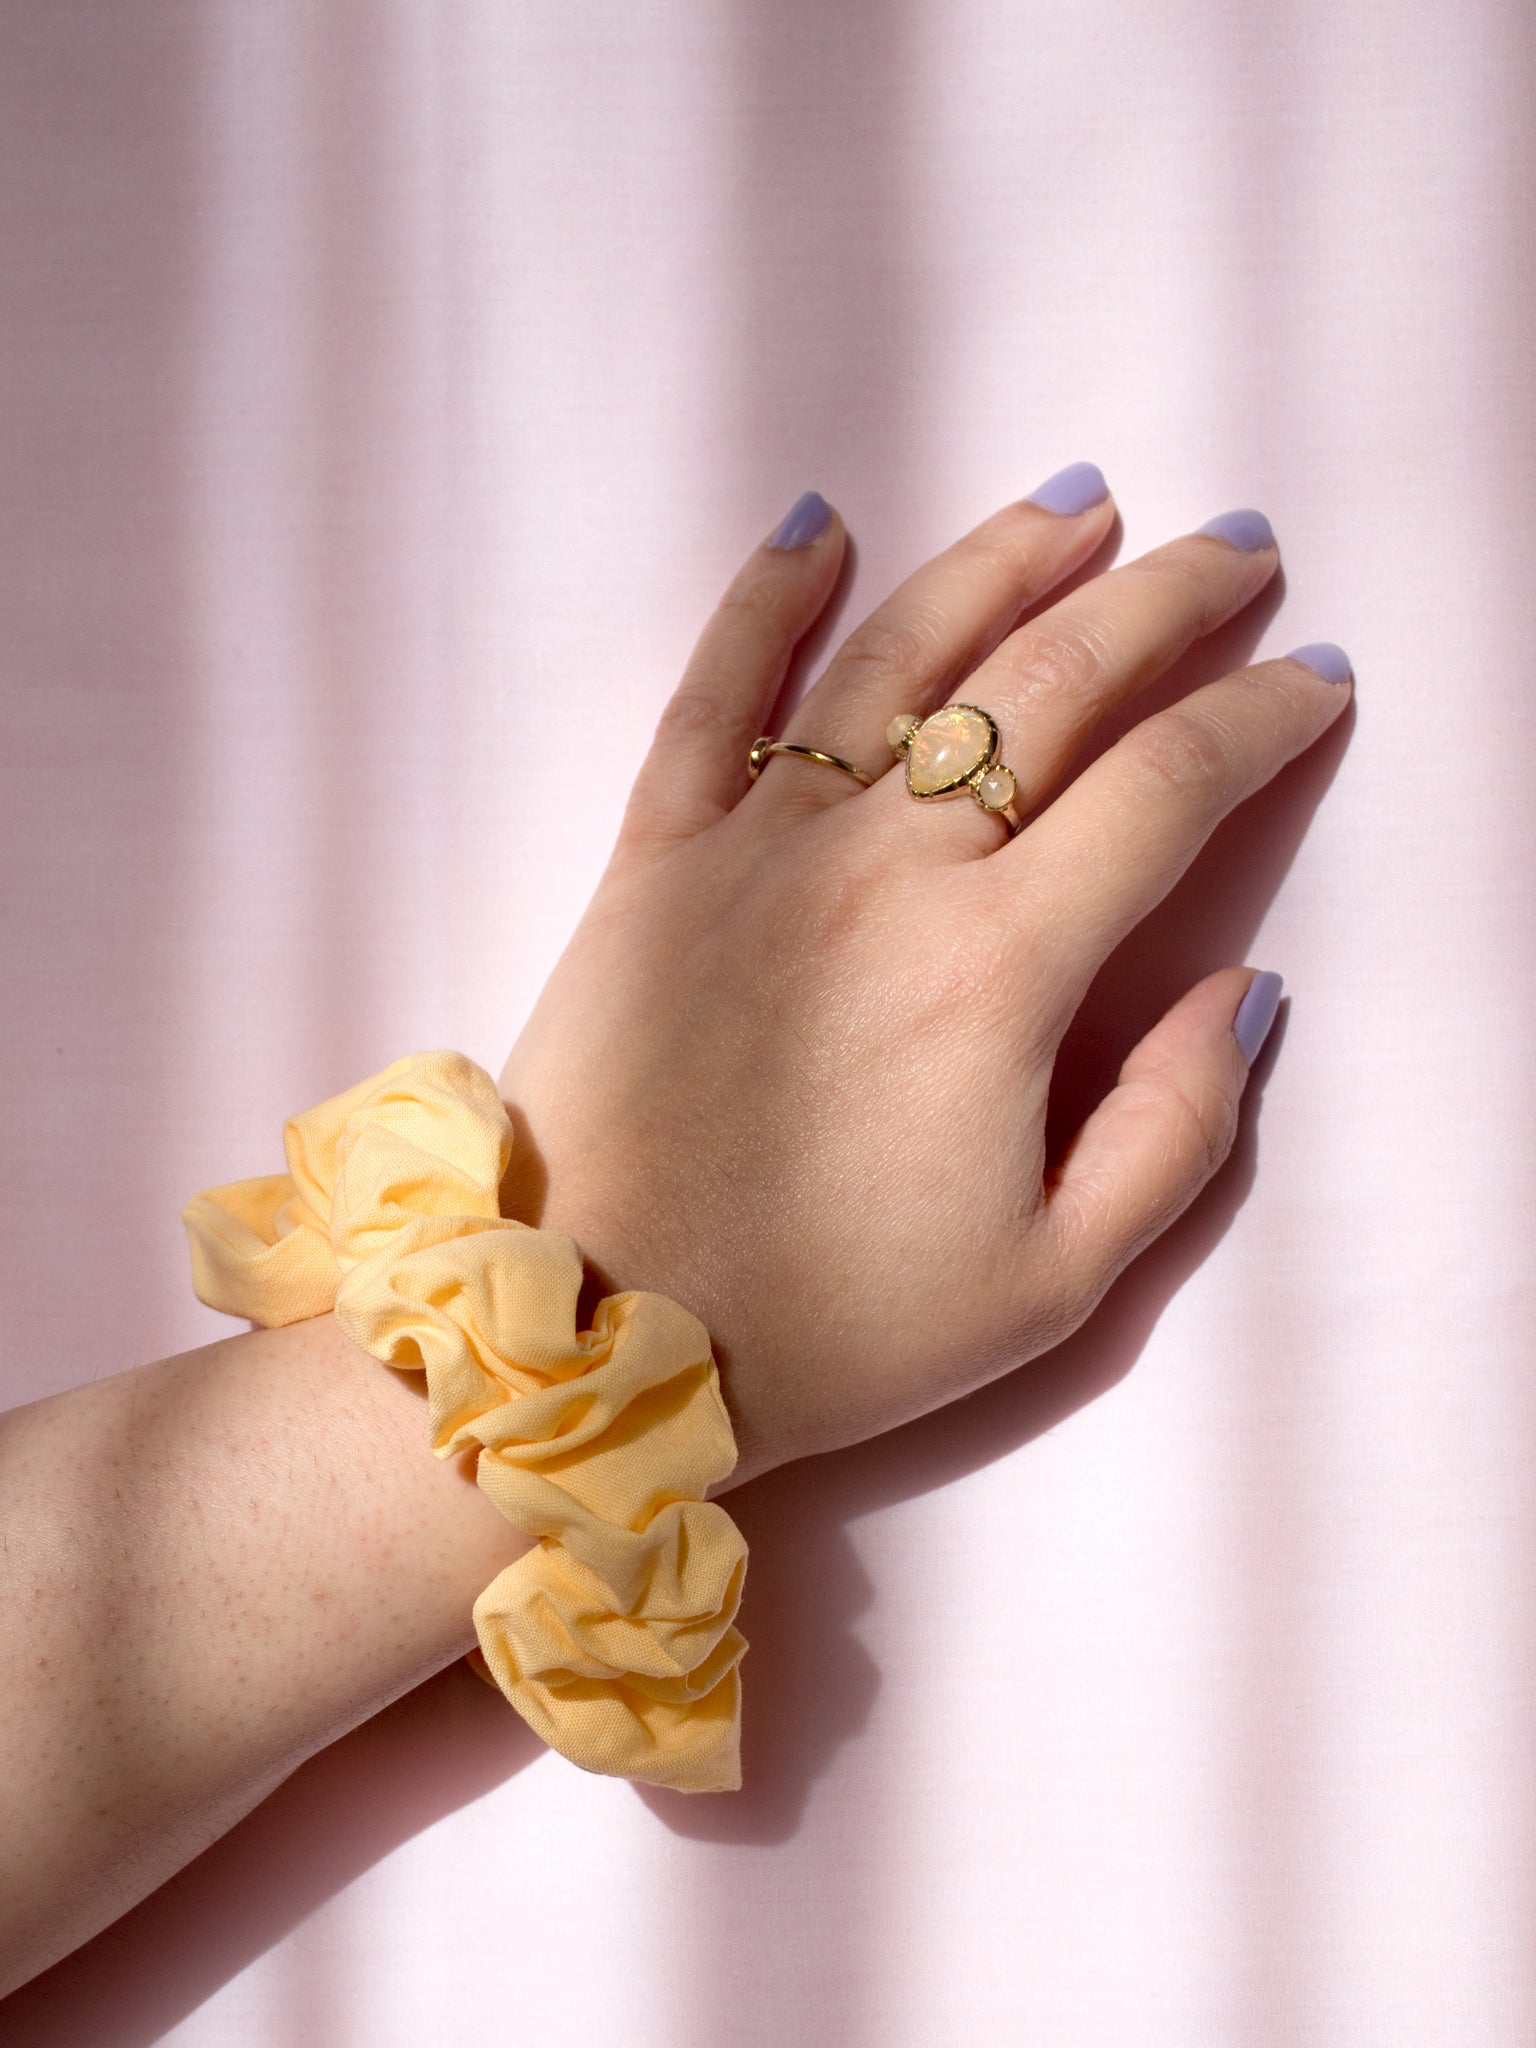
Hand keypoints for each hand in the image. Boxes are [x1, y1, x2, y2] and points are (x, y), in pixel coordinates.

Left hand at [497, 479, 1347, 1488]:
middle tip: (1232, 547)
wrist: (600, 1328)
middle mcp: (887, 869)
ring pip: (900, 656)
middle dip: (1164, 601)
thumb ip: (1175, 1130)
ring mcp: (760, 846)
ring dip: (1000, 563)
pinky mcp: (655, 854)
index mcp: (1000, 969)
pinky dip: (765, 601)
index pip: (1167, 788)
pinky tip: (817, 527)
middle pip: (1053, 684)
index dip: (1260, 718)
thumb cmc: (830, 1324)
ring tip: (1078, 503)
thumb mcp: (1052, 1286)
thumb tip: (1245, 987)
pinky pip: (713, 694)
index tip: (1315, 678)